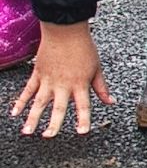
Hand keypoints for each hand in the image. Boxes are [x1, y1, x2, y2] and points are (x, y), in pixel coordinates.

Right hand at [12, 21, 112, 136]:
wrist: (66, 30)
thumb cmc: (83, 48)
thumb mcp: (97, 68)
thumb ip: (101, 88)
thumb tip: (111, 102)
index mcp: (80, 84)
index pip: (83, 105)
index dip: (83, 119)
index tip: (81, 132)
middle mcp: (63, 84)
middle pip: (58, 107)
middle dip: (54, 123)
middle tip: (49, 136)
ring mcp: (48, 80)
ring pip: (39, 102)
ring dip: (32, 118)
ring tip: (27, 132)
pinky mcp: (37, 74)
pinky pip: (28, 90)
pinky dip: (20, 102)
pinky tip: (15, 113)